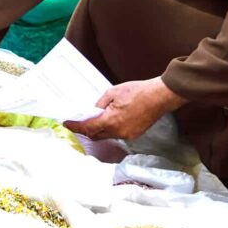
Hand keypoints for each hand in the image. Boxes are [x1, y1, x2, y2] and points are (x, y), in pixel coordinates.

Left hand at [64, 77, 185, 140]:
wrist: (159, 96)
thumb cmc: (138, 92)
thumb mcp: (113, 92)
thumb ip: (99, 104)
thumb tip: (93, 111)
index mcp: (110, 121)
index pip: (87, 128)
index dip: (75, 127)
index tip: (68, 124)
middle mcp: (118, 132)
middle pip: (95, 135)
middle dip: (86, 129)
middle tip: (80, 121)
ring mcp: (127, 135)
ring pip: (107, 136)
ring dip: (100, 129)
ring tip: (98, 117)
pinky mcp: (134, 135)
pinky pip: (117, 135)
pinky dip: (111, 129)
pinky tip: (113, 119)